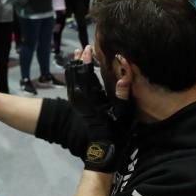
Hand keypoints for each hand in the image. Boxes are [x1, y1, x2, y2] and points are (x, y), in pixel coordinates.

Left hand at [64, 46, 134, 173]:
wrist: (103, 147)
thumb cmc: (115, 131)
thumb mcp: (123, 113)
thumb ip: (124, 94)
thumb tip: (125, 76)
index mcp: (92, 97)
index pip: (86, 74)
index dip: (87, 60)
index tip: (88, 48)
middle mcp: (81, 98)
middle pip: (75, 75)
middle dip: (78, 61)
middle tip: (81, 49)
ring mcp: (77, 103)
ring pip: (71, 81)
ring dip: (73, 68)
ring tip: (76, 57)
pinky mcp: (77, 107)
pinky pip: (71, 88)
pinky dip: (72, 77)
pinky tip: (75, 74)